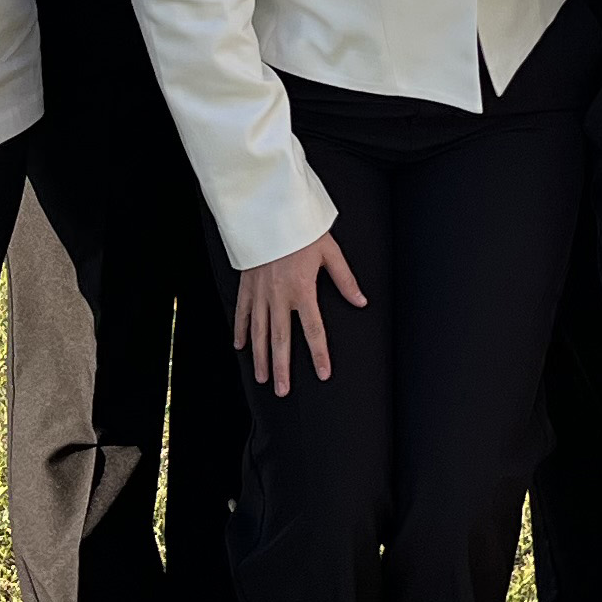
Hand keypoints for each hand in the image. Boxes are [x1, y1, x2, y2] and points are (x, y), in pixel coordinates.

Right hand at [234, 232, 361, 394]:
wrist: (269, 211)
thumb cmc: (302, 230)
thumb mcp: (330, 252)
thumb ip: (345, 280)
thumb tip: (361, 302)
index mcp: (302, 290)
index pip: (313, 330)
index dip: (319, 354)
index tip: (323, 374)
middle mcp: (279, 296)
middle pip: (280, 340)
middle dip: (282, 368)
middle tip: (282, 390)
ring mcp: (260, 292)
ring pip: (259, 332)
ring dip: (260, 357)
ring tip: (263, 378)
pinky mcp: (247, 285)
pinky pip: (242, 313)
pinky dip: (240, 330)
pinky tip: (240, 347)